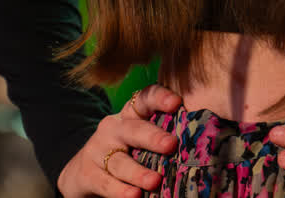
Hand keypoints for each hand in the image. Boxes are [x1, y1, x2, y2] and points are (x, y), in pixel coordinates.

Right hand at [56, 83, 182, 197]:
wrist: (83, 173)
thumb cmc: (126, 153)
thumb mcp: (141, 140)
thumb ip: (163, 137)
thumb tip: (201, 144)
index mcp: (131, 115)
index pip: (145, 99)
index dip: (160, 98)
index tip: (177, 103)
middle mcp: (114, 128)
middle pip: (133, 129)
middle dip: (153, 137)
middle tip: (171, 144)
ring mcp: (98, 150)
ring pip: (120, 161)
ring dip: (138, 172)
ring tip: (155, 182)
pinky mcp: (87, 174)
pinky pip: (105, 182)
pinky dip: (120, 191)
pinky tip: (134, 196)